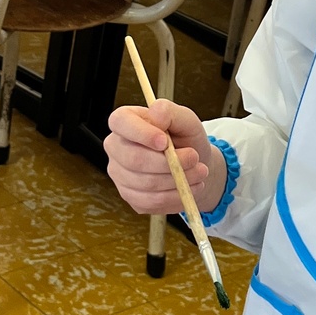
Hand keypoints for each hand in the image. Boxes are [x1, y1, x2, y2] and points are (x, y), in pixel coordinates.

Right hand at [105, 99, 225, 217]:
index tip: (165, 141)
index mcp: (125, 121)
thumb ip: (171, 112)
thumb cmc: (185, 138)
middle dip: (169, 163)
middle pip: (133, 159)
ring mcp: (120, 174)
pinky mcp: (131, 196)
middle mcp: (116, 147)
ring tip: (199, 173)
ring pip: (146, 183)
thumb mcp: (185, 119)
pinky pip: (150, 201)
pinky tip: (188, 188)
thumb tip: (156, 113)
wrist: (195, 164)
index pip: (120, 122)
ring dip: (178, 181)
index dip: (141, 133)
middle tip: (194, 158)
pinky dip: (174, 197)